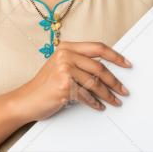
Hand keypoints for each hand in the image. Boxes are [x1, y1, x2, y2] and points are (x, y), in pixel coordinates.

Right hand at [12, 41, 131, 121]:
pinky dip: (94, 103)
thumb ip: (80, 62)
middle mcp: (66, 55)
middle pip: (99, 68)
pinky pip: (86, 96)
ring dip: (108, 95)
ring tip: (115, 101)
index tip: (126, 64)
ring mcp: (64, 70)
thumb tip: (106, 69)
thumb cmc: (45, 85)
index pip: (98, 48)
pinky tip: (99, 106)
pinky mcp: (64, 85)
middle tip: (123, 89)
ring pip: (95, 83)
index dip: (115, 56)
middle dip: (114, 81)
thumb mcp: (61, 66)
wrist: (26, 100)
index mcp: (67, 47)